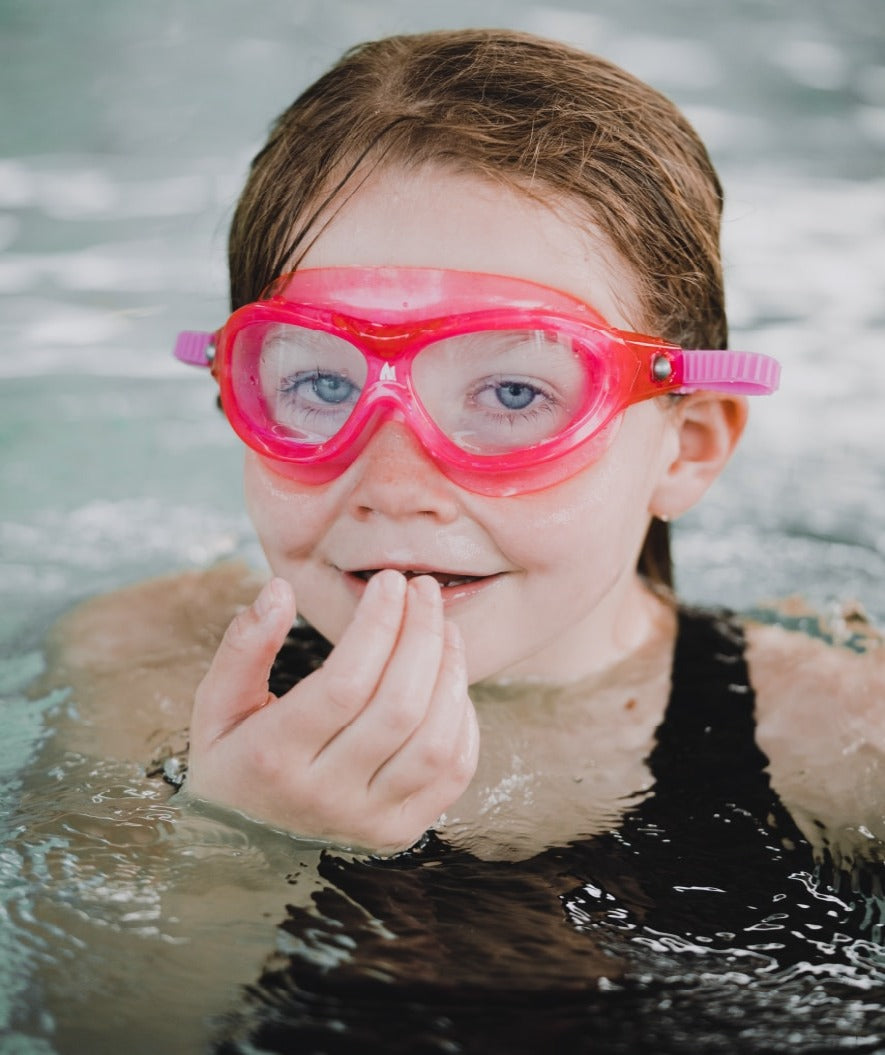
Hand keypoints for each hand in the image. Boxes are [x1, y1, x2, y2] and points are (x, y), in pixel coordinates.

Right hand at [186, 571, 479, 853]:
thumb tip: (279, 589)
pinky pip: (453, 774)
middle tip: (422, 590)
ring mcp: (367, 820)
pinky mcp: (400, 832)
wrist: (244, 848)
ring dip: (449, 674)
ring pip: (434, 743)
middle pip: (397, 708)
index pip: (344, 684)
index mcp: (272, 759)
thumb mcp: (216, 705)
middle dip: (420, 636)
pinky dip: (463, 721)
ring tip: (443, 627)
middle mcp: (324, 796)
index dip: (376, 626)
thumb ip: (244, 647)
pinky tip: (449, 679)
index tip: (388, 583)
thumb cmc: (235, 760)